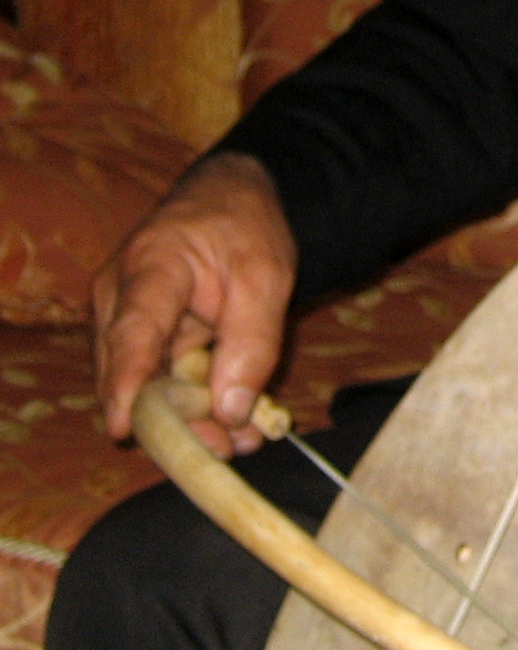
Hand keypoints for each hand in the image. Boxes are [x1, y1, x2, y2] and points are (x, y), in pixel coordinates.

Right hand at [93, 152, 296, 454]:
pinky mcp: (137, 341)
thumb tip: (230, 412)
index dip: (128, 384)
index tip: (124, 428)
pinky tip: (233, 423)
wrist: (230, 200)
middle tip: (230, 449)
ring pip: (143, 388)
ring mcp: (121, 322)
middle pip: (133, 375)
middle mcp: (119, 298)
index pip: (133, 331)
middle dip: (177, 422)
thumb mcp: (266, 275)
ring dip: (189, 421)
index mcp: (150, 267)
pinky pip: (157, 383)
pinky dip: (192, 406)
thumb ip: (252, 342)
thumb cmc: (244, 228)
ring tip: (243, 440)